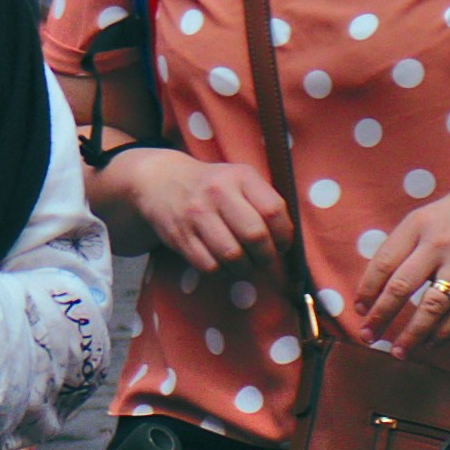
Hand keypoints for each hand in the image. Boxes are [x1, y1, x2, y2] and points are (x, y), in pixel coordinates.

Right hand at [113, 144, 291, 277]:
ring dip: (245, 268)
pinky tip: (223, 263)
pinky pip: (210, 267)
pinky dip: (222, 272)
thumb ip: (263, 203)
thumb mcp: (239, 180)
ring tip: (245, 263)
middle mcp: (217, 192)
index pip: (273, 210)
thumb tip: (288, 245)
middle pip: (255, 236)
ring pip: (233, 256)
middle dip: (267, 257)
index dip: (284, 235)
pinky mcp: (180, 236)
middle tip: (266, 261)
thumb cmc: (212, 186)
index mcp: (239, 176)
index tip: (282, 245)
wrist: (161, 181)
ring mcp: (196, 215)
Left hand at [354, 182, 449, 359]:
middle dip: (380, 315)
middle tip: (367, 335)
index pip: (383, 262)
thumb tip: (382, 281)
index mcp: (417, 224)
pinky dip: (444, 332)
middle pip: (401, 287)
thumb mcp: (428, 215)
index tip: (359, 308)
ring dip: (412, 333)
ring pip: (431, 307)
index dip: (367, 289)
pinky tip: (431, 342)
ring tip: (399, 351)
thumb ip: (407, 243)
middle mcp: (437, 244)